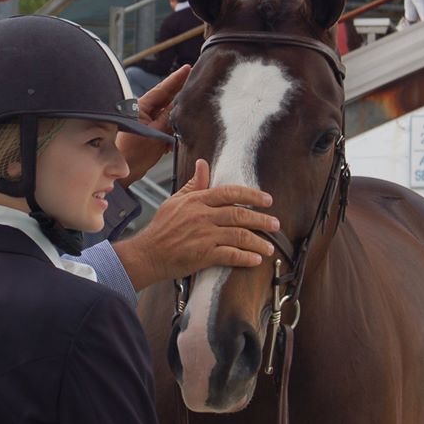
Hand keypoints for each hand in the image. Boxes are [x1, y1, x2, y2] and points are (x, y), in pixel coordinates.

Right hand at [113, 159, 279, 291]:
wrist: (148, 253)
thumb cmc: (162, 227)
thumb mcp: (176, 200)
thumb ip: (195, 184)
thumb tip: (203, 163)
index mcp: (197, 200)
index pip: (229, 193)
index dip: (251, 195)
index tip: (267, 200)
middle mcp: (202, 216)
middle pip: (239, 215)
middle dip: (261, 220)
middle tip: (275, 224)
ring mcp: (204, 236)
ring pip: (239, 236)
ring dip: (258, 242)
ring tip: (269, 248)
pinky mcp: (203, 255)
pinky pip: (230, 255)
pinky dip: (245, 258)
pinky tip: (255, 260)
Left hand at [116, 64, 190, 184]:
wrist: (121, 175)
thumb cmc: (132, 154)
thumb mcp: (156, 134)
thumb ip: (170, 118)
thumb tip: (181, 103)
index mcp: (141, 107)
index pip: (162, 89)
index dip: (177, 78)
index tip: (188, 68)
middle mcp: (142, 112)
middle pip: (166, 100)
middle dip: (180, 95)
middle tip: (196, 84)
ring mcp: (145, 123)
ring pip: (166, 115)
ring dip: (177, 118)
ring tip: (191, 113)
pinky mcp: (148, 134)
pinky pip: (164, 127)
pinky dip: (171, 131)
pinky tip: (176, 139)